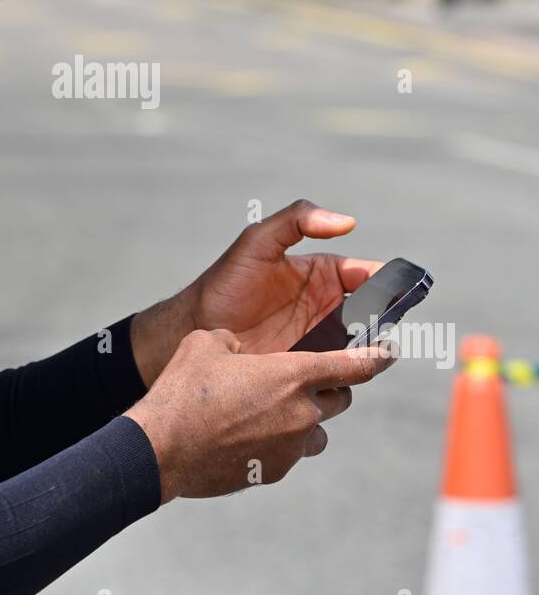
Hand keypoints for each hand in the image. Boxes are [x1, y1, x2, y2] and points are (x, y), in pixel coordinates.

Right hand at [125, 326, 397, 501]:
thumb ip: (237, 342)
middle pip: (339, 399)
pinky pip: (290, 453)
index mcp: (293, 376)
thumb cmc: (184, 391)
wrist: (161, 449)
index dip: (378, 356)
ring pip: (317, 431)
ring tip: (270, 412)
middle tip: (304, 380)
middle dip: (329, 388)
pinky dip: (279, 441)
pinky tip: (246, 435)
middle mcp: (302, 413)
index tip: (391, 352)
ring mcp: (291, 447)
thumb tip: (241, 351)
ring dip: (305, 420)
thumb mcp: (208, 344)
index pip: (356, 366)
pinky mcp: (274, 472)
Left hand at [131, 199, 382, 385]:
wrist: (195, 328)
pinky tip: (347, 374)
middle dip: (386, 318)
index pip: (366, 275)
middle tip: (386, 325)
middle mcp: (328, 307)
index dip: (386, 281)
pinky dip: (349, 373)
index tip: (399, 290)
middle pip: (373, 313)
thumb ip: (297, 220)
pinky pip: (339, 371)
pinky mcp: (308, 368)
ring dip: (370, 349)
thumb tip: (348, 222)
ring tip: (367, 353)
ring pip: (362, 345)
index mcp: (323, 274)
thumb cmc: (225, 282)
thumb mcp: (257, 241)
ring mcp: (320, 339)